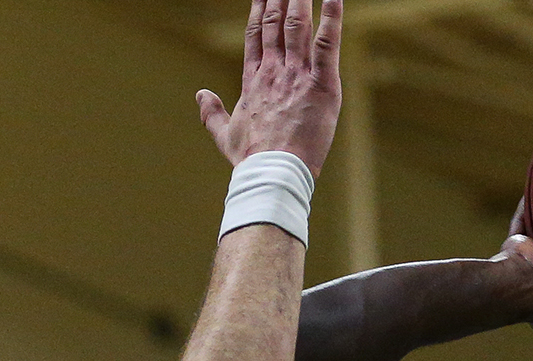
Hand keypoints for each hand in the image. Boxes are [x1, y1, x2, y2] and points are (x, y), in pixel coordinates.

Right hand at [198, 0, 342, 174]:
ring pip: (298, 25)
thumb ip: (211, 113)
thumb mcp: (225, 135)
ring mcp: (296, 75)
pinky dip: (332, 17)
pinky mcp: (321, 84)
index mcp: (254, 80)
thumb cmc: (252, 159)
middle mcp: (274, 71)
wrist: (272, 172)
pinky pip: (328, 43)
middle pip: (276, 22)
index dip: (258, 10)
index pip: (256, 35)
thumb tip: (200, 95)